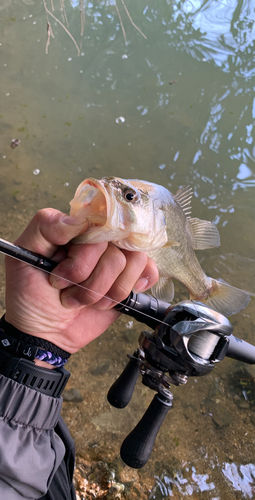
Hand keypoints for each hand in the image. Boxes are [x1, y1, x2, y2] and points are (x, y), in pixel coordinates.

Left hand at [5, 209, 158, 353]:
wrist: (44, 333)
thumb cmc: (30, 295)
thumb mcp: (23, 255)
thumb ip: (45, 227)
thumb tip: (80, 220)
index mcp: (75, 230)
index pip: (98, 223)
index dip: (85, 253)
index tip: (64, 273)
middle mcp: (99, 241)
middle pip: (115, 246)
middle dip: (89, 279)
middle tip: (67, 290)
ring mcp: (115, 260)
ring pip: (133, 261)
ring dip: (106, 290)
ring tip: (84, 300)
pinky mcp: (128, 280)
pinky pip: (149, 271)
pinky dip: (132, 286)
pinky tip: (113, 298)